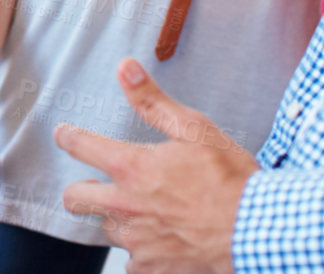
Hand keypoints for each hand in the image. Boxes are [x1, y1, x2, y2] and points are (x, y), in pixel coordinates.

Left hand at [57, 59, 256, 273]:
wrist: (258, 232)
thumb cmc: (231, 178)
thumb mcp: (195, 129)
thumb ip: (154, 101)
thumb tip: (125, 69)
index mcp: (131, 168)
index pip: (80, 146)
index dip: (69, 137)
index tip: (65, 134)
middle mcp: (125, 206)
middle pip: (75, 198)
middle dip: (79, 188)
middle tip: (96, 182)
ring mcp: (137, 241)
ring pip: (106, 229)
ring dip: (115, 218)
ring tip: (139, 209)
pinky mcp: (153, 268)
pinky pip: (132, 261)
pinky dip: (141, 250)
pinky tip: (158, 239)